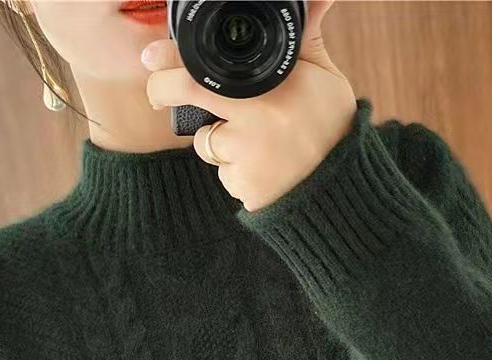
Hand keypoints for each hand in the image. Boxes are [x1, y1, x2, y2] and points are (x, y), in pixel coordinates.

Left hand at [142, 0, 356, 211]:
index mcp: (274, 81)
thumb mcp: (324, 77)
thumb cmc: (331, 127)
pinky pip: (223, 171)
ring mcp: (247, 152)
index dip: (171, 58)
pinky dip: (234, 169)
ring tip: (255, 142)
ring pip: (206, 139)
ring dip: (217, 139)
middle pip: (186, 93)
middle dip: (162, 90)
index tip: (151, 57)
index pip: (206, 62)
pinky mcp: (242, 183)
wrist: (340, 186)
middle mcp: (257, 114)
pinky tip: (260, 168)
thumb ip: (307, 40)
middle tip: (159, 92)